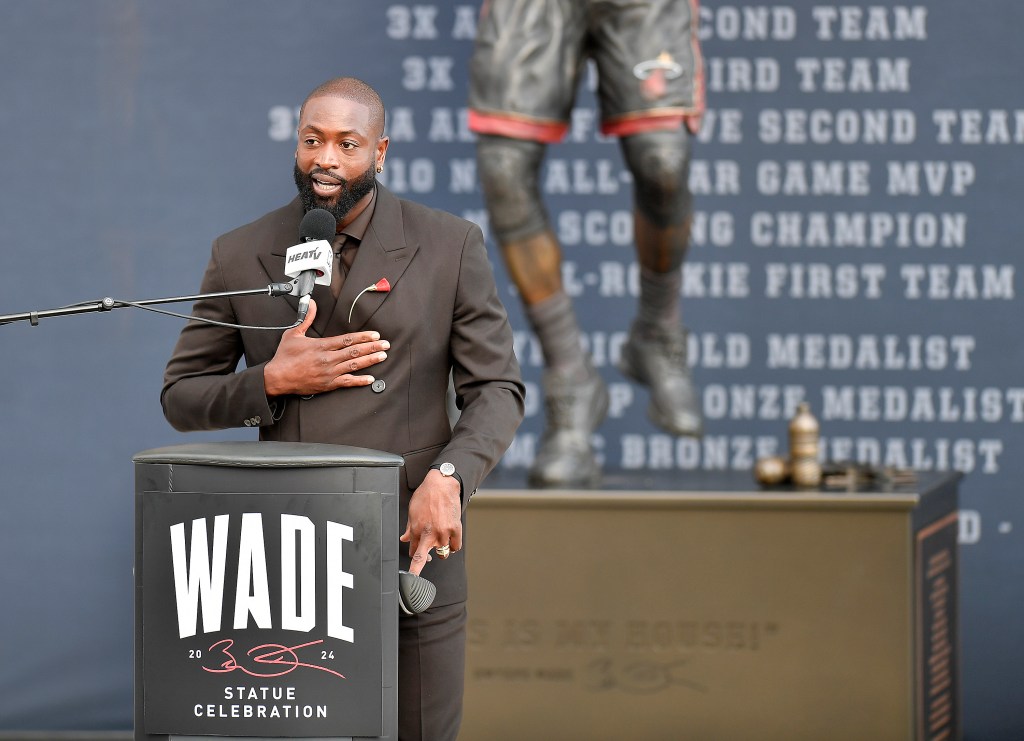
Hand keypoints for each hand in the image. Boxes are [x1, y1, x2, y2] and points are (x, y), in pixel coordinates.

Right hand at [263, 299, 389, 396]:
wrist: (277, 378)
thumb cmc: (284, 357)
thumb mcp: (294, 334)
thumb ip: (306, 318)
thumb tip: (312, 303)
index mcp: (321, 345)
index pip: (347, 339)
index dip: (363, 337)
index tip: (375, 335)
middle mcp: (328, 359)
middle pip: (354, 351)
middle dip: (372, 347)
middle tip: (386, 345)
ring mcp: (329, 372)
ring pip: (354, 365)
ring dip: (370, 360)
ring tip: (382, 356)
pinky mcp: (328, 384)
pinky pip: (347, 382)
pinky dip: (360, 381)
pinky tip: (370, 379)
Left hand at [400, 469, 462, 574]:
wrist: (442, 484)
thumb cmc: (426, 495)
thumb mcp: (412, 511)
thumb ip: (409, 528)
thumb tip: (405, 539)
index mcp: (416, 530)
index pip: (413, 554)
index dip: (414, 562)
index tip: (413, 569)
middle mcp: (429, 533)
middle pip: (423, 558)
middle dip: (420, 566)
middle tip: (423, 565)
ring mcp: (443, 533)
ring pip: (443, 554)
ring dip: (441, 550)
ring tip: (441, 541)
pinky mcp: (455, 529)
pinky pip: (455, 547)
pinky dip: (453, 545)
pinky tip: (450, 539)